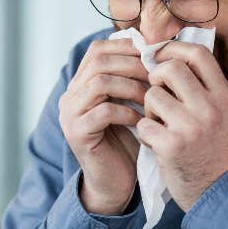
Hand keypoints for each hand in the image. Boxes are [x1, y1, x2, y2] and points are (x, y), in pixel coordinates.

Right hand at [59, 38, 147, 214]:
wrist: (115, 182)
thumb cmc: (128, 140)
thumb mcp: (130, 102)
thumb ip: (132, 77)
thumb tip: (156, 46)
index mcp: (80, 84)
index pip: (98, 49)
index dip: (127, 48)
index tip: (154, 56)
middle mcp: (70, 96)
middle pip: (99, 61)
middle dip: (133, 65)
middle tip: (158, 76)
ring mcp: (70, 114)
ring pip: (100, 83)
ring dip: (131, 87)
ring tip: (151, 98)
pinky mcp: (77, 134)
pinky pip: (103, 111)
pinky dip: (127, 112)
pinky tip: (141, 120)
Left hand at [136, 41, 227, 211]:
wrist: (217, 191)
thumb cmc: (214, 149)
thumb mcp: (221, 113)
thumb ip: (203, 87)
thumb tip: (170, 55)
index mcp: (223, 96)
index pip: (199, 54)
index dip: (175, 48)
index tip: (160, 55)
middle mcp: (210, 108)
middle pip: (171, 69)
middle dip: (156, 77)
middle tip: (156, 91)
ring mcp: (191, 127)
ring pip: (152, 95)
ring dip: (149, 108)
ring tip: (159, 123)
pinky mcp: (171, 146)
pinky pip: (144, 124)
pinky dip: (145, 132)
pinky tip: (156, 142)